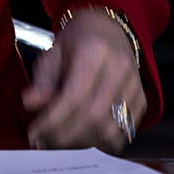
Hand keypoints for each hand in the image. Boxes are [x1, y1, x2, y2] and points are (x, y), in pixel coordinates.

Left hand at [23, 9, 144, 150]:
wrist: (107, 31)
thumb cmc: (76, 45)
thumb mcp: (52, 55)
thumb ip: (42, 81)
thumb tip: (31, 104)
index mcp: (95, 51)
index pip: (74, 96)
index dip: (52, 120)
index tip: (34, 133)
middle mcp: (120, 67)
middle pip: (94, 115)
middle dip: (65, 136)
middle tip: (44, 142)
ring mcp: (134, 84)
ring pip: (111, 127)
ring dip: (83, 142)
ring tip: (62, 142)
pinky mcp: (142, 99)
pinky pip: (125, 130)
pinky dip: (103, 142)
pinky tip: (84, 139)